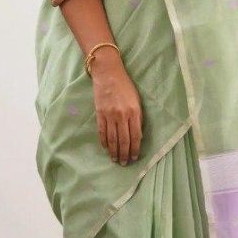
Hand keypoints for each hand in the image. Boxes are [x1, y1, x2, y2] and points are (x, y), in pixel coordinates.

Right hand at [90, 50, 142, 165]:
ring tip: (115, 159)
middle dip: (124, 154)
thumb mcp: (137, 100)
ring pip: (112, 139)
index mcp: (134, 112)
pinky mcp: (100, 114)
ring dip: (114, 151)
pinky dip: (104, 142)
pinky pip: (102, 132)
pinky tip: (106, 148)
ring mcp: (110, 115)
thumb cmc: (125, 86)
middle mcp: (122, 115)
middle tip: (124, 163)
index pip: (135, 136)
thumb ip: (137, 117)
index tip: (134, 157)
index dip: (135, 149)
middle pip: (124, 140)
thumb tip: (136, 135)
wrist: (108, 74)